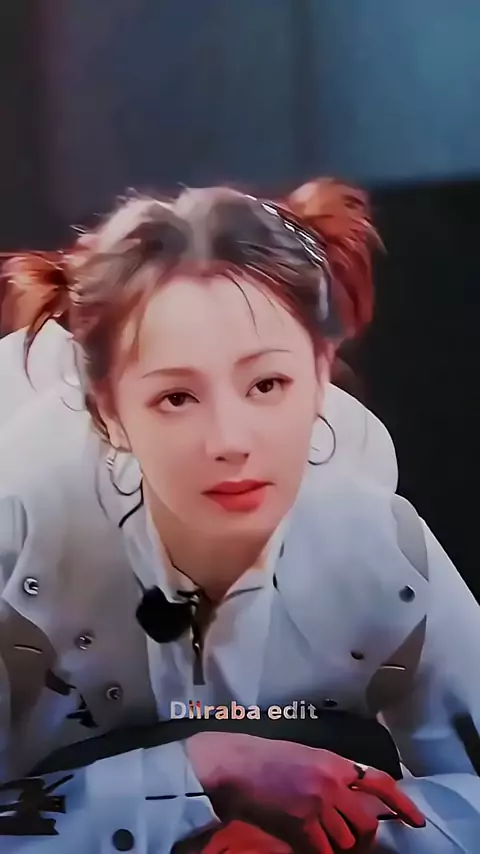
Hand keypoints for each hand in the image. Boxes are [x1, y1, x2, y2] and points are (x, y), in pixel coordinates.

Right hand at [187, 733, 424, 853]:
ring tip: (320, 838)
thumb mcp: (306, 756)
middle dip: (361, 838)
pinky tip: (307, 845)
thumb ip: (332, 773)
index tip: (416, 821)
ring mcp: (317, 803)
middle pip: (366, 822)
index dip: (402, 803)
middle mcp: (332, 782)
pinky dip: (319, 852)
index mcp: (335, 761)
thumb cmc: (264, 758)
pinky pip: (324, 850)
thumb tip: (352, 797)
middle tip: (348, 841)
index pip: (379, 783)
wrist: (232, 763)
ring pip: (346, 840)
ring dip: (337, 846)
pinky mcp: (300, 823)